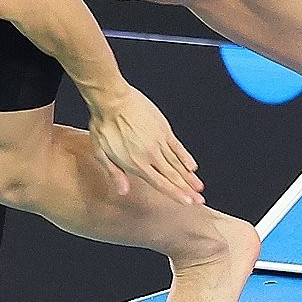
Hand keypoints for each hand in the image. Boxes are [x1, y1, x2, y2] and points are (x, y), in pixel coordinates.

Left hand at [90, 86, 202, 203]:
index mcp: (135, 163)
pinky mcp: (163, 129)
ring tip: (199, 187)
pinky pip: (178, 147)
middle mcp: (150, 155)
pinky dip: (186, 157)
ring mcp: (159, 142)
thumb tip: (123, 191)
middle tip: (199, 199)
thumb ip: (115, 173)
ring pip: (177, 163)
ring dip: (189, 176)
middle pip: (173, 176)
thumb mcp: (101, 152)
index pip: (160, 183)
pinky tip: (193, 166)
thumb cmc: (103, 124)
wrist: (112, 100)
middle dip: (187, 189)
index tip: (187, 202)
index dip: (175, 193)